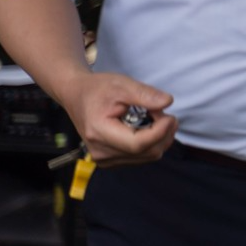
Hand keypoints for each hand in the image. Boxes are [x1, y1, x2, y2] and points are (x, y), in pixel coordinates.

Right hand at [57, 71, 176, 165]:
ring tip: (154, 117)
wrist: (76, 96)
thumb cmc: (97, 90)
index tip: (169, 115)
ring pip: (148, 156)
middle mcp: (101, 152)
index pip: (139, 144)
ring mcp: (105, 159)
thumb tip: (167, 102)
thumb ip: (145, 94)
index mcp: (99, 133)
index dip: (161, 131)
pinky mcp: (112, 161)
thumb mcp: (122, 85)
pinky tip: (147, 127)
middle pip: (147, 152)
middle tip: (163, 113)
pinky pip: (142, 157)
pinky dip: (151, 143)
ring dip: (160, 138)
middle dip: (163, 133)